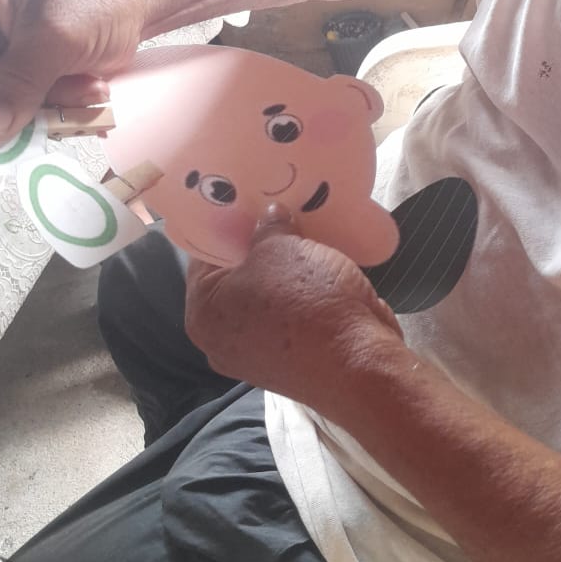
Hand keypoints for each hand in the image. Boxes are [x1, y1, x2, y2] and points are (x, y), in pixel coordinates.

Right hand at [0, 0, 156, 147]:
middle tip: (47, 113)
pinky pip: (26, 87)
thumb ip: (17, 87)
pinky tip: (89, 88)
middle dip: (15, 96)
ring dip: (44, 100)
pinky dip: (56, 97)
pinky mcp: (30, 50)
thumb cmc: (105, 0)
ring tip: (86, 93)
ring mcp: (8, 29)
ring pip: (4, 85)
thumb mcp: (56, 42)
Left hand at [186, 205, 406, 415]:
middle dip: (257, 247)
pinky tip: (319, 267)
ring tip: (302, 235)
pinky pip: (290, 315)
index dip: (227, 223)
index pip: (204, 254)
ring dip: (284, 271)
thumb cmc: (306, 301)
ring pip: (266, 297)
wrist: (359, 362)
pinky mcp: (292, 360)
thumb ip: (268, 227)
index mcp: (202, 313)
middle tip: (276, 211)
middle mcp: (221, 340)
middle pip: (235, 278)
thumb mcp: (281, 247)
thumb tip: (268, 216)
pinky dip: (302, 294)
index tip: (247, 199)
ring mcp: (257, 354)